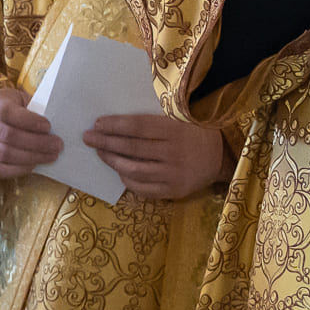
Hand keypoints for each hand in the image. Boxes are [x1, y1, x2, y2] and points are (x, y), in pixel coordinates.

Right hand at [0, 86, 62, 180]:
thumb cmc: (15, 109)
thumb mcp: (22, 101)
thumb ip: (35, 110)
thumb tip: (58, 125)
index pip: (6, 112)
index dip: (28, 120)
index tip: (48, 126)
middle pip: (8, 135)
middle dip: (37, 142)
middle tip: (57, 145)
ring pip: (4, 154)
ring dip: (32, 157)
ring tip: (51, 156)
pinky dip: (18, 170)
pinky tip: (34, 165)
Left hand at [86, 111, 227, 201]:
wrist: (221, 158)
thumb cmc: (195, 132)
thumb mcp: (180, 118)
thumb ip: (154, 118)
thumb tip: (117, 119)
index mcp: (175, 130)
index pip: (138, 127)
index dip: (115, 125)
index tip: (97, 123)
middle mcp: (174, 153)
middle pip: (132, 148)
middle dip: (106, 142)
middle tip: (88, 137)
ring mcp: (173, 174)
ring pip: (134, 170)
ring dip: (112, 161)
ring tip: (100, 153)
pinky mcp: (174, 191)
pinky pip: (143, 188)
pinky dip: (127, 179)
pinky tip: (119, 170)